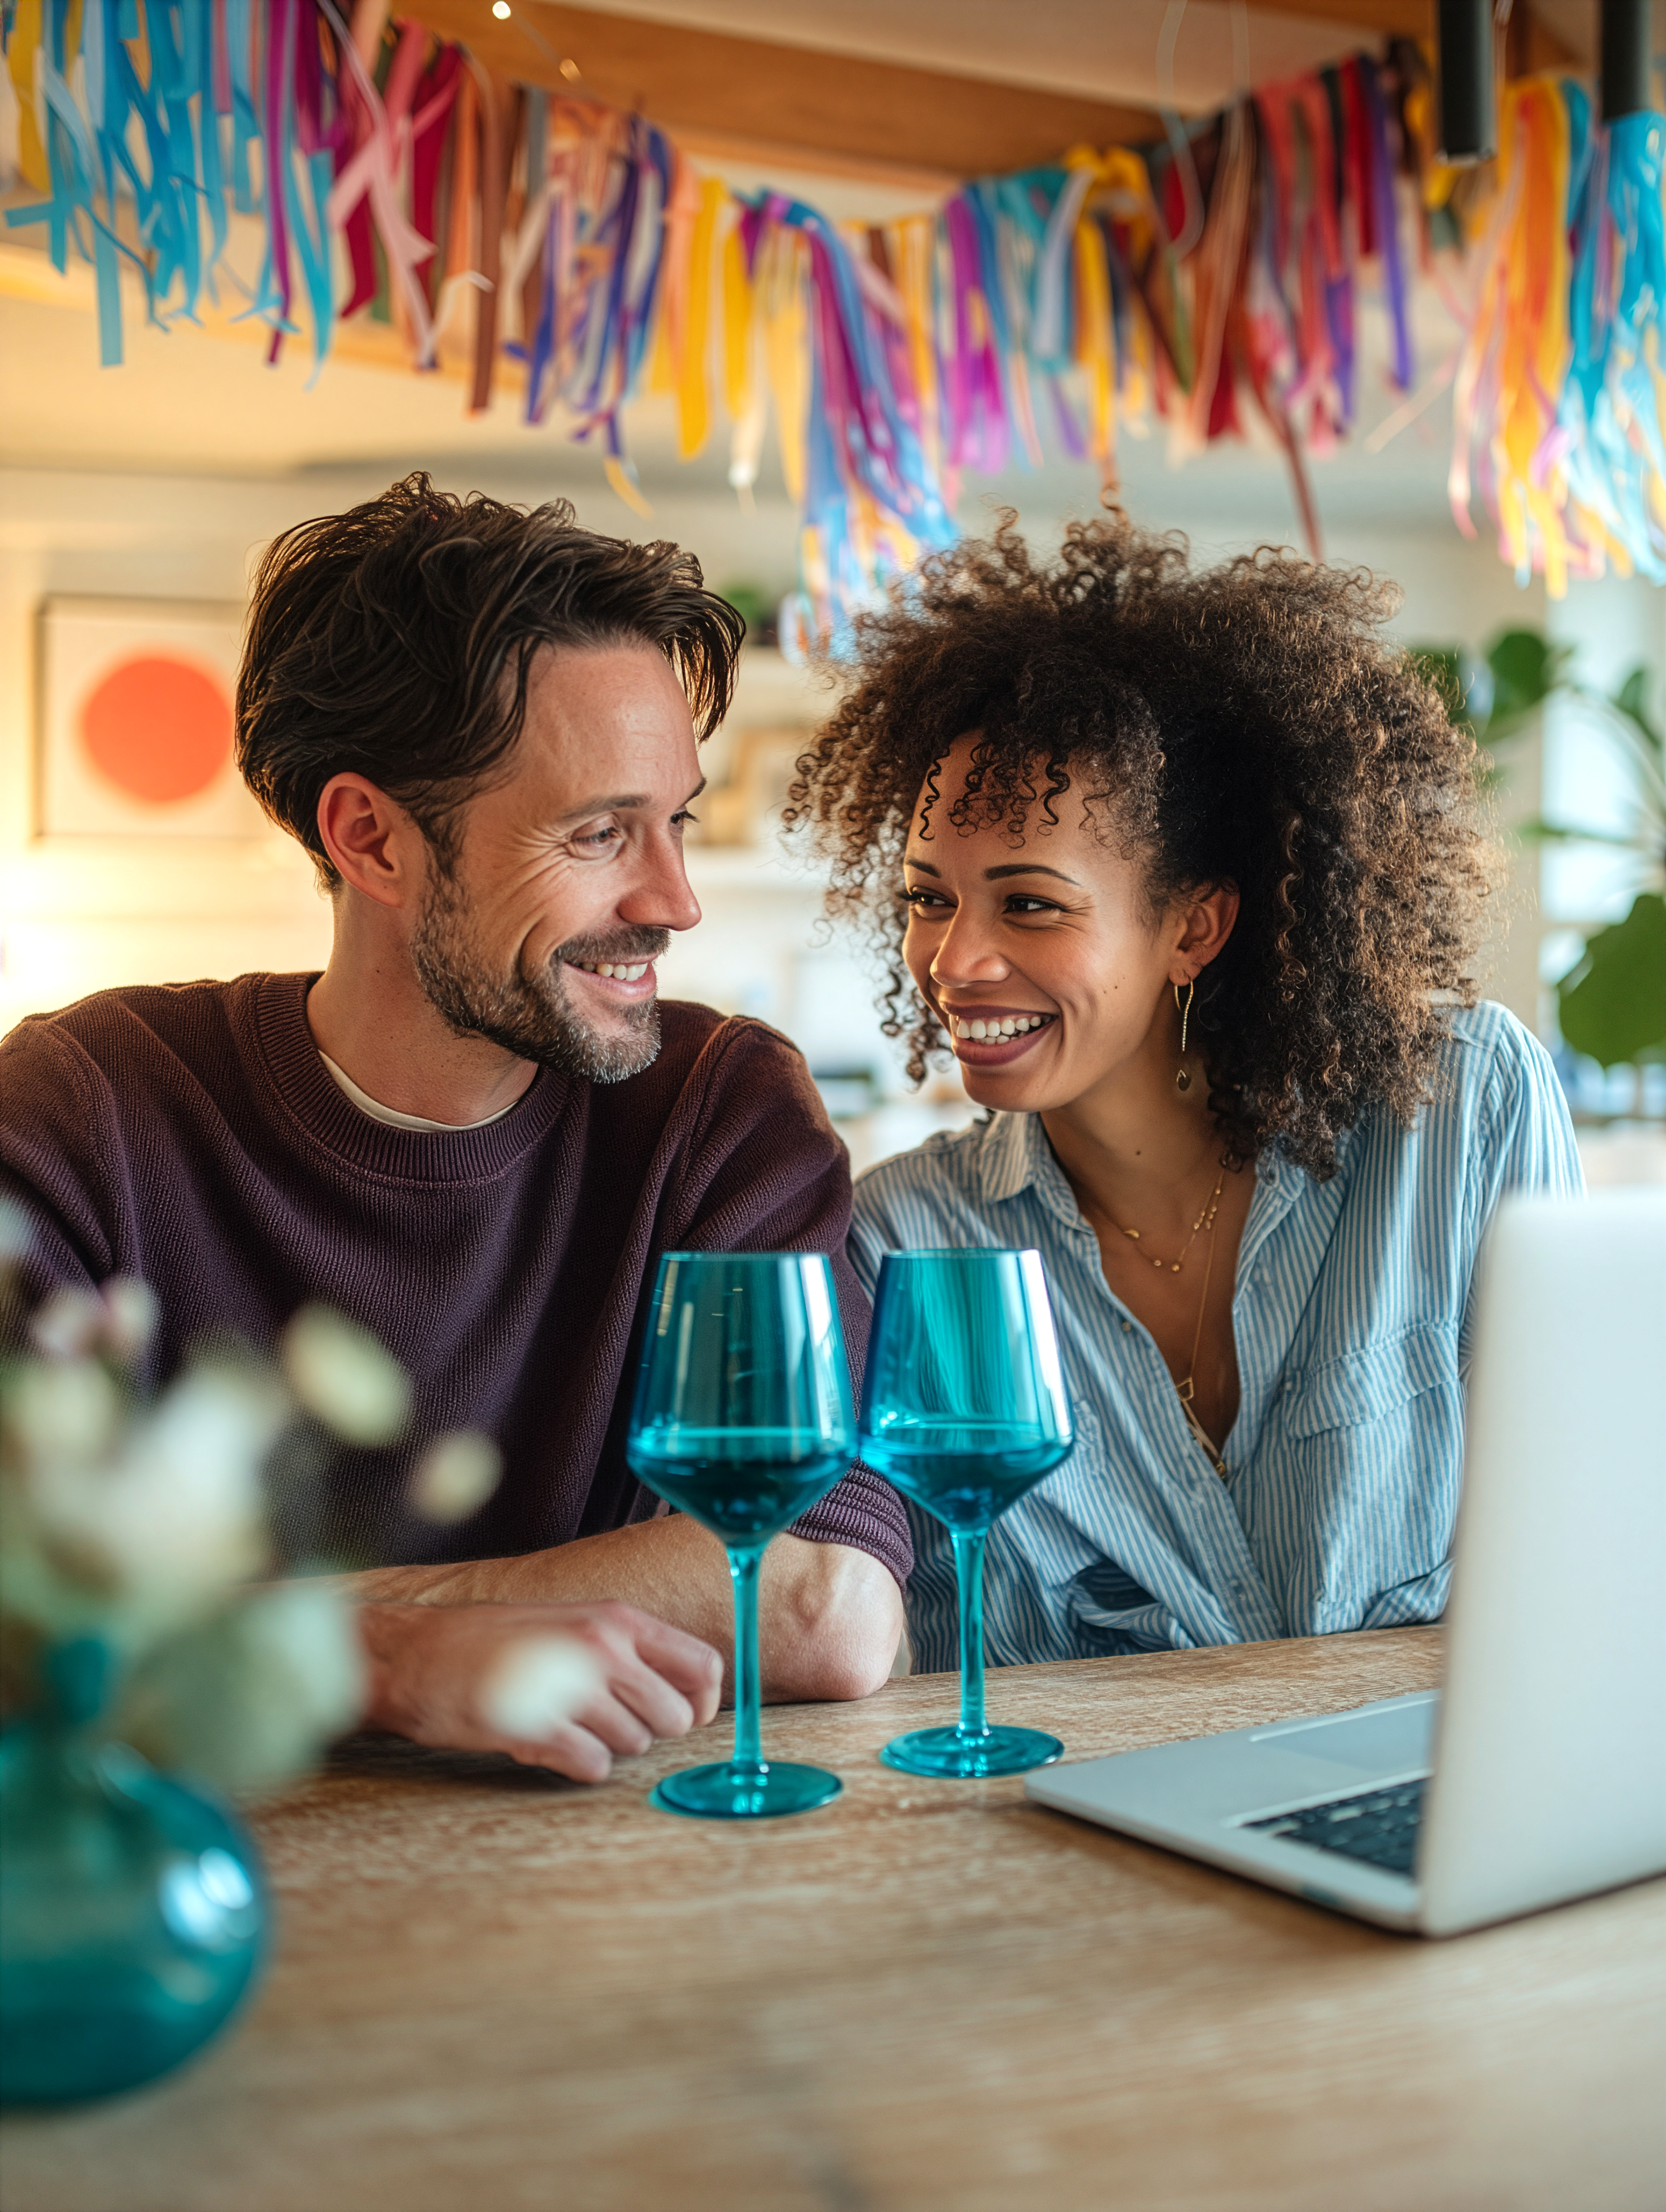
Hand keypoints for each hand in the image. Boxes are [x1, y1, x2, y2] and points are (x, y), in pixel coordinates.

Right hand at [358, 1600, 722, 1781]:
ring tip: (564, 1722)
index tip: (684, 1715)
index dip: (702, 1702)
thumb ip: (624, 1650)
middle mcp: (603, 1647)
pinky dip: (577, 1764)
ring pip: (636, 1744)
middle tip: (604, 1720)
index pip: (704, 1665)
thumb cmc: (492, 1642)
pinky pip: (594, 1765)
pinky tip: (546, 1742)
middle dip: (648, 1729)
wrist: (414, 1653)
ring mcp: (572, 1687)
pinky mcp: (539, 1728)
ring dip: (606, 1744)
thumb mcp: (569, 1625)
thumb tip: (678, 1692)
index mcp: (616, 1619)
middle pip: (676, 1716)